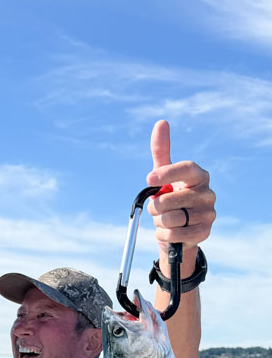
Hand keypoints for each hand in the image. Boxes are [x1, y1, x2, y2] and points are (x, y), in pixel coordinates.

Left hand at [145, 120, 215, 251]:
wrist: (177, 232)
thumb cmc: (170, 198)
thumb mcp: (163, 176)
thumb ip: (161, 152)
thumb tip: (161, 122)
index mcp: (199, 176)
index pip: (187, 168)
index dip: (167, 173)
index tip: (149, 178)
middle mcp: (208, 193)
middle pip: (170, 199)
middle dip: (156, 207)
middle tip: (159, 208)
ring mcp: (209, 213)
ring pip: (170, 219)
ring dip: (160, 222)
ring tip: (166, 220)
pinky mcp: (204, 232)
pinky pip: (174, 234)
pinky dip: (164, 235)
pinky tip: (170, 232)